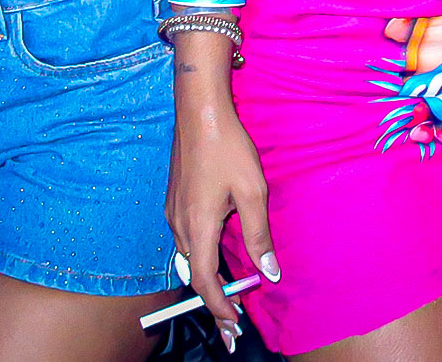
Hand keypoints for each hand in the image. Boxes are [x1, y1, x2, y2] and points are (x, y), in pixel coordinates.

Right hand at [167, 63, 279, 351]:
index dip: (219, 307)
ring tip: (230, 292)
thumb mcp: (252, 193)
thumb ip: (258, 236)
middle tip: (234, 320)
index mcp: (197, 226)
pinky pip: (187, 238)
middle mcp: (178, 224)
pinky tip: (219, 252)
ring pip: (189, 255)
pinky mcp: (175, 201)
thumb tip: (268, 272)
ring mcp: (173, 212)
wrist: (200, 113)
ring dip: (208, 277)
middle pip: (194, 273)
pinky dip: (202, 254)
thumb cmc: (229, 150)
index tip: (233, 328)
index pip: (204, 281)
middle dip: (214, 299)